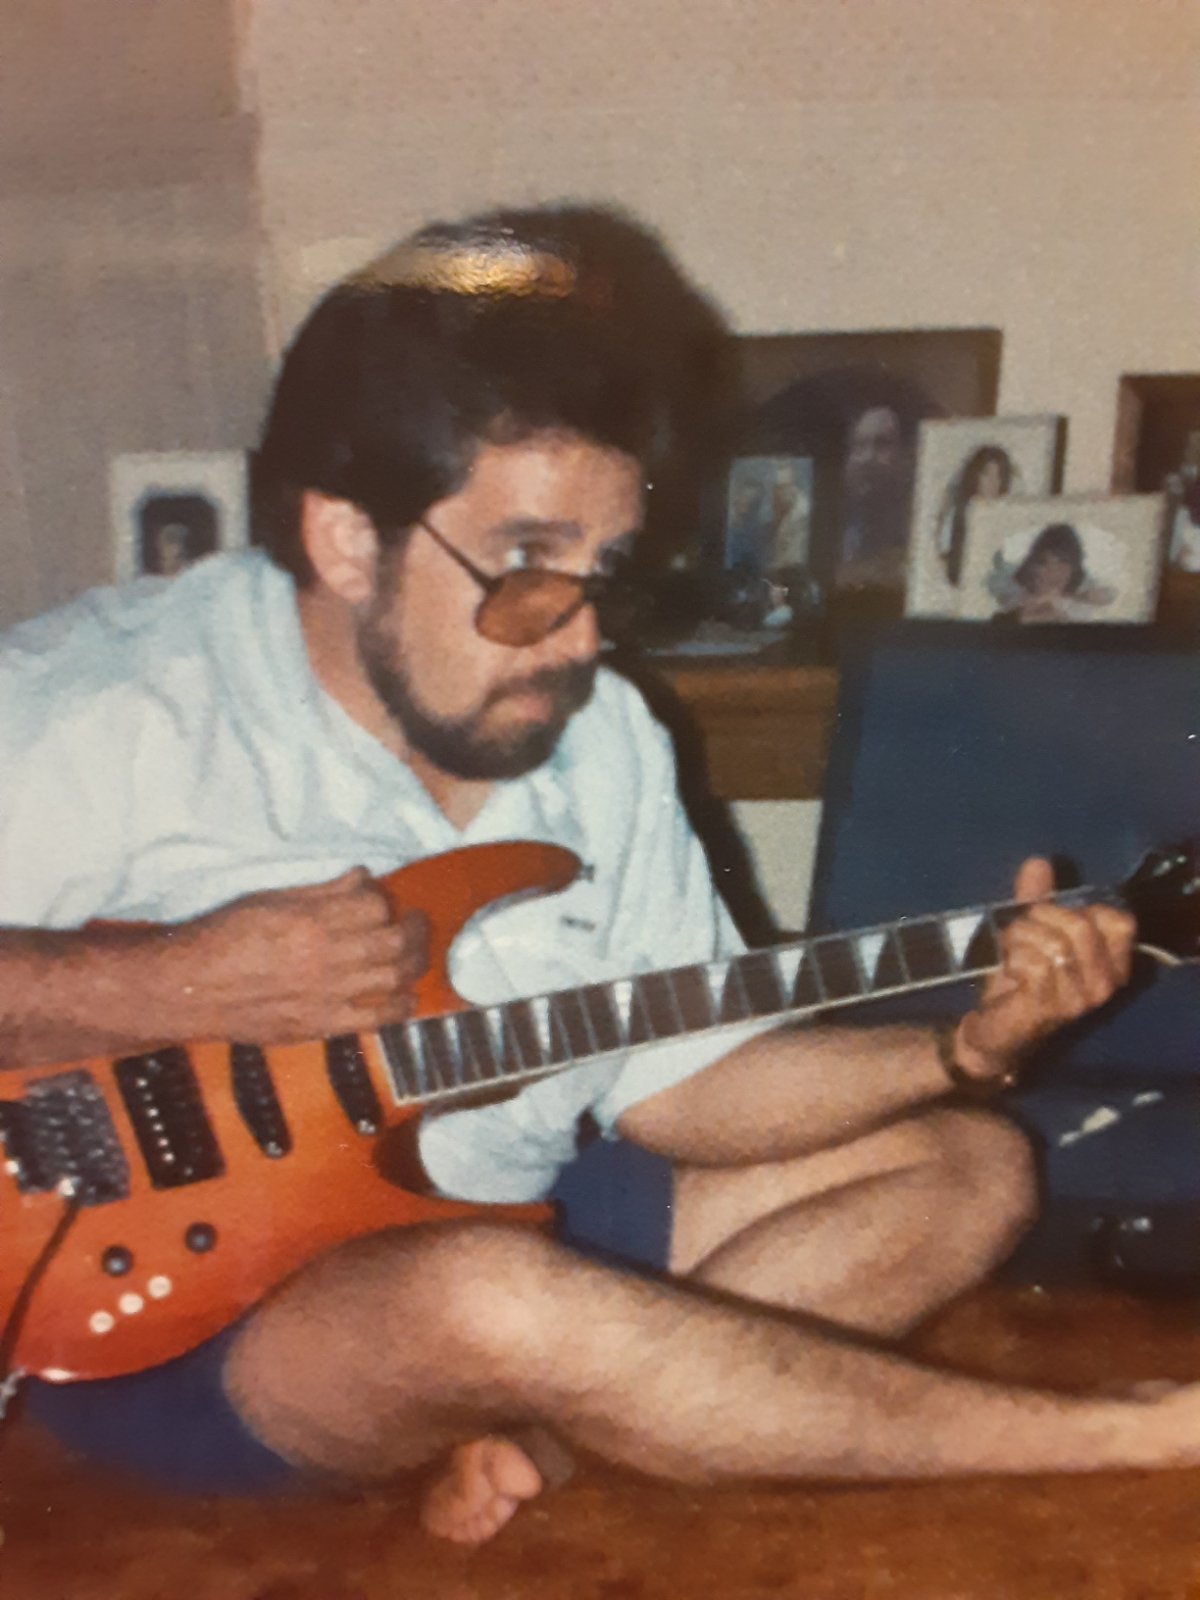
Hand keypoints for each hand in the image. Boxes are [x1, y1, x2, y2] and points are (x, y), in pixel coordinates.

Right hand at [169, 868, 428, 1044]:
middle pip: (392, 940)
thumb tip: (361, 877)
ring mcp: (325, 994)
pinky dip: (399, 1007)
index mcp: (310, 920)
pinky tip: (406, 998)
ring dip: (413, 964)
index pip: (373, 905)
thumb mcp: (269, 899)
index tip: (378, 900)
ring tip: (414, 955)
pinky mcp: (320, 1024)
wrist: (188, 988)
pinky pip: (375, 1019)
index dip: (381, 900)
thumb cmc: (221, 936)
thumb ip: (320, 892)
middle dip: (412, 928)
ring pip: (393, 977)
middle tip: (414, 922)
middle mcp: (324, 956)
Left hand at [953, 857, 1134, 1082]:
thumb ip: (1037, 897)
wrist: (997, 1030)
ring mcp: (1079, 999)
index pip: (1119, 920)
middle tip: (1021, 933)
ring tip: (1012, 954)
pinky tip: (1009, 970)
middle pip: (1081, 926)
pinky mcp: (1049, 1008)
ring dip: (1021, 938)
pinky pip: (1033, 963)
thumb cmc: (1022, 980)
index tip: (1051, 919)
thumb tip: (1038, 862)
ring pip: (1054, 942)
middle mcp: (1104, 984)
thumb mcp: (1032, 932)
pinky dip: (1013, 956)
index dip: (1079, 909)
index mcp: (1113, 965)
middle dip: (1041, 917)